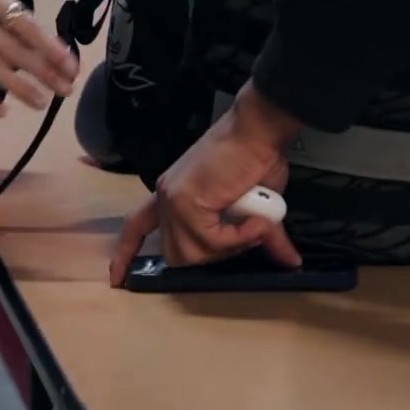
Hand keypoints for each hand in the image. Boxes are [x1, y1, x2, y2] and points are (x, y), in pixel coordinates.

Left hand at [109, 83, 302, 283]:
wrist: (258, 130)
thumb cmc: (255, 159)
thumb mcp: (251, 205)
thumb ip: (254, 233)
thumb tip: (292, 262)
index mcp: (171, 194)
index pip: (138, 226)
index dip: (127, 253)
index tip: (117, 278)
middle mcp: (165, 197)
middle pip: (178, 256)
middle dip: (215, 256)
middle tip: (244, 234)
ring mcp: (173, 199)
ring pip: (195, 254)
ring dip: (232, 247)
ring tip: (253, 222)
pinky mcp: (187, 202)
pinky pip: (213, 242)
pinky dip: (239, 238)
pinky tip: (254, 219)